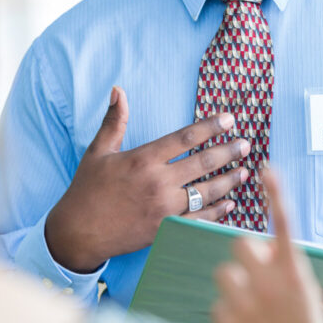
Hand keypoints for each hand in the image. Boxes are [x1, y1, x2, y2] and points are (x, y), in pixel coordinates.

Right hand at [45, 86, 249, 271]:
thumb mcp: (99, 151)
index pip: (185, 137)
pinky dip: (218, 212)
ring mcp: (163, 208)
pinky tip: (230, 203)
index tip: (229, 119)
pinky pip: (199, 219)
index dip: (210, 126)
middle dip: (228, 151)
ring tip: (245, 171)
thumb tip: (117, 90)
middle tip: (246, 144)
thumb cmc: (87, 189)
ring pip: (206, 192)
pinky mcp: (165, 229)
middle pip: (203, 163)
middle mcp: (157, 182)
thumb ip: (114, 120)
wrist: (77, 233)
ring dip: (229, 181)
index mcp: (143, 159)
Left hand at [211, 170, 322, 322]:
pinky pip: (217, 304)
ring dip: (235, 284)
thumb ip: (285, 266)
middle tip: (257, 273)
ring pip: (223, 273)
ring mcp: (246, 303)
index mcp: (294, 272)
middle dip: (246, 255)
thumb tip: (266, 247)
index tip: (268, 169)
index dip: (276, 194)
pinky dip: (228, 313)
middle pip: (240, 244)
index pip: (284, 224)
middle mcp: (269, 283)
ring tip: (251, 305)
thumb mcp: (305, 292)